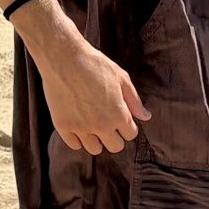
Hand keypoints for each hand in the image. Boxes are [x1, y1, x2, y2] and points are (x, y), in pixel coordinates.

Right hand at [17, 0, 149, 154]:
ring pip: (94, 150)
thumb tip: (146, 117)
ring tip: (92, 125)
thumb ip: (134, 101)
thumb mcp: (121, 78)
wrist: (63, 58)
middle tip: (107, 122)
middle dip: (114, 136)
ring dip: (96, 140)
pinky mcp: (62, 126)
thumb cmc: (94, 64)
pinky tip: (78, 124)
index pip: (130, 134)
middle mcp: (101, 126)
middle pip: (115, 147)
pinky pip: (74, 144)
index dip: (127, 125)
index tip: (120, 116)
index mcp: (118, 115)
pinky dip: (77, 138)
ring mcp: (80, 128)